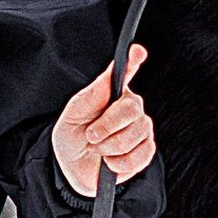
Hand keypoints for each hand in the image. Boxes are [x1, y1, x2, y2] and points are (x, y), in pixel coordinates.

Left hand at [51, 44, 155, 197]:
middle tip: (91, 135)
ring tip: (98, 149)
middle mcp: (131, 107)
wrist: (74, 167)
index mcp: (113, 92)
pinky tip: (110, 161)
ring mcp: (141, 128)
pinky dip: (119, 163)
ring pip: (133, 136)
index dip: (134, 59)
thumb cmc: (73, 135)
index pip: (127, 71)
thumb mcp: (72, 115)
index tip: (136, 51)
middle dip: (107, 126)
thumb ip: (90, 96)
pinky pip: (139, 156)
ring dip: (108, 148)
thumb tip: (108, 76)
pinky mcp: (145, 151)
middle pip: (131, 109)